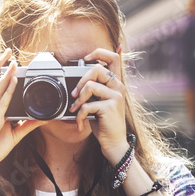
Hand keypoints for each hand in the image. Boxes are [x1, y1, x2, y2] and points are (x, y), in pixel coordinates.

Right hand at [0, 48, 42, 174]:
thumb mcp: (16, 135)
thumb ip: (28, 125)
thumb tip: (42, 118)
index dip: (4, 74)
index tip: (12, 64)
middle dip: (0, 65)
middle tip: (8, 52)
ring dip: (5, 72)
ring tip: (12, 59)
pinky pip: (2, 101)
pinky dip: (8, 89)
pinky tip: (12, 79)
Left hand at [68, 47, 129, 163]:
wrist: (114, 143)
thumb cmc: (104, 123)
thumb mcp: (99, 103)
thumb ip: (94, 90)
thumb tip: (79, 82)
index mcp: (116, 83)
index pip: (114, 57)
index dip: (99, 52)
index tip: (87, 58)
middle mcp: (118, 87)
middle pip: (97, 68)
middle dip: (81, 80)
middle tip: (75, 94)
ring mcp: (116, 96)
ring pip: (90, 86)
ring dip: (78, 100)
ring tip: (76, 110)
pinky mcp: (110, 107)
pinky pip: (87, 106)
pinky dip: (80, 116)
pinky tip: (81, 123)